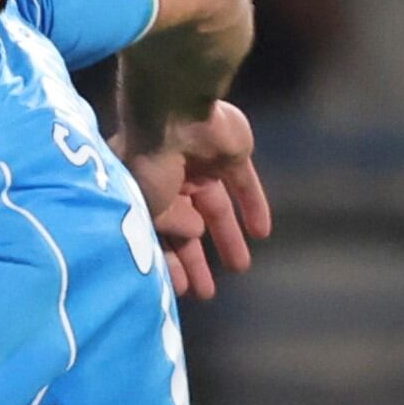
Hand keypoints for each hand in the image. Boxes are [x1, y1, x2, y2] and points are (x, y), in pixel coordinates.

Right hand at [124, 99, 270, 300]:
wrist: (173, 112)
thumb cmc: (148, 163)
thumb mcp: (148, 207)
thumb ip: (171, 225)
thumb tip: (195, 232)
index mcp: (141, 187)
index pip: (157, 233)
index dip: (169, 261)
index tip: (180, 288)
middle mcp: (169, 177)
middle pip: (187, 225)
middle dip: (196, 258)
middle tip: (207, 292)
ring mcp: (201, 162)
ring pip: (217, 208)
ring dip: (227, 239)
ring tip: (240, 267)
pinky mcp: (232, 152)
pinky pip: (244, 184)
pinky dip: (253, 206)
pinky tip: (262, 234)